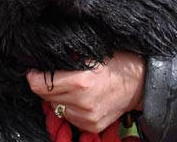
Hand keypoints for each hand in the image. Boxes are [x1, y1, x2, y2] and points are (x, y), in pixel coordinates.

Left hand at [26, 51, 145, 132]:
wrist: (142, 81)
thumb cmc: (119, 61)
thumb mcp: (93, 51)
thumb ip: (68, 56)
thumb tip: (45, 54)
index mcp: (80, 82)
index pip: (40, 84)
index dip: (34, 75)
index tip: (34, 69)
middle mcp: (81, 103)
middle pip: (46, 96)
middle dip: (47, 84)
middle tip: (56, 73)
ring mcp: (86, 117)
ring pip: (57, 107)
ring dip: (59, 96)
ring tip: (72, 83)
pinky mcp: (91, 125)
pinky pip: (70, 116)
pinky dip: (71, 106)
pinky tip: (82, 96)